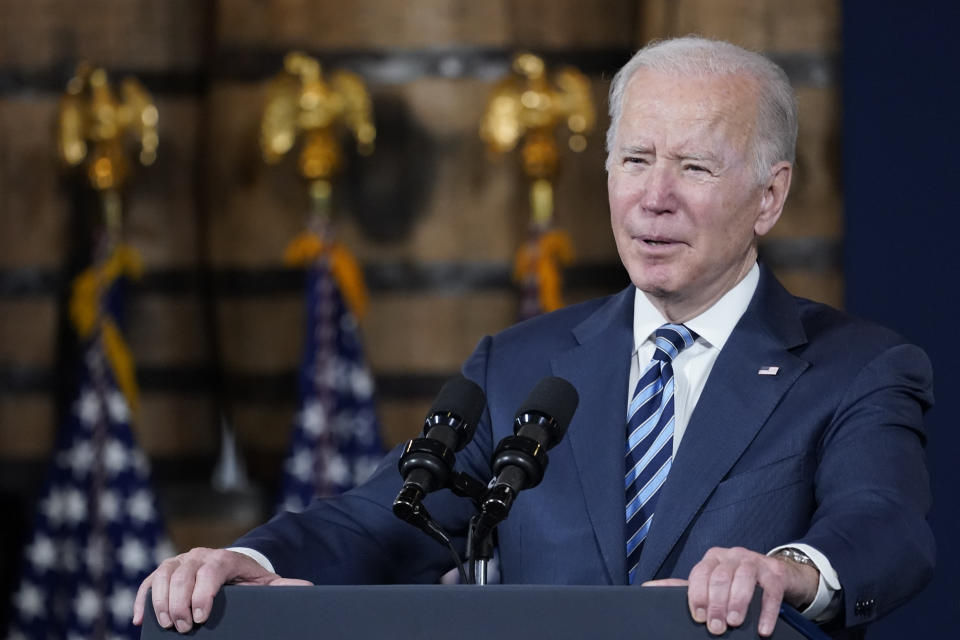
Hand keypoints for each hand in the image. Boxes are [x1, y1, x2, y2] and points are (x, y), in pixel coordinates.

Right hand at [132, 547, 311, 633]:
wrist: (234, 566)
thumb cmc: (250, 579)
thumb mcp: (267, 583)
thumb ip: (284, 587)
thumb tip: (307, 588)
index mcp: (225, 558)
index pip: (211, 570)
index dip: (203, 592)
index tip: (202, 616)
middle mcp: (200, 555)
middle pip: (184, 573)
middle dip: (181, 602)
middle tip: (184, 627)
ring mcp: (181, 561)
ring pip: (163, 574)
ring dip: (161, 600)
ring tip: (167, 624)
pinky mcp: (166, 570)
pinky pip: (148, 581)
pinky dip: (143, 598)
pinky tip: (140, 618)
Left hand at [643, 546, 818, 636]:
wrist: (776, 576)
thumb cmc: (736, 582)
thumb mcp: (710, 583)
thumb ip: (684, 588)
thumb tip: (649, 587)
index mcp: (712, 559)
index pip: (699, 573)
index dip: (697, 595)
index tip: (698, 616)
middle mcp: (731, 556)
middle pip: (719, 577)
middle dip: (716, 603)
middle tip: (716, 627)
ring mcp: (754, 561)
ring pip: (742, 578)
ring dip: (738, 602)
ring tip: (735, 623)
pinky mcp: (775, 573)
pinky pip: (770, 590)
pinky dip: (765, 610)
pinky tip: (762, 627)